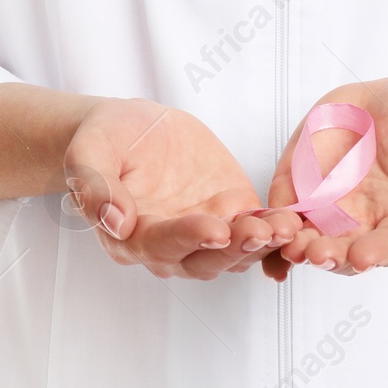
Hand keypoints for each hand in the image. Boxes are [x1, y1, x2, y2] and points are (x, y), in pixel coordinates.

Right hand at [65, 98, 302, 279]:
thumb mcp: (88, 152)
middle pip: (206, 258)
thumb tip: (114, 221)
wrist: (130, 129)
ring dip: (262, 243)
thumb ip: (95, 187)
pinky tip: (298, 227)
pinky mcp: (232, 212)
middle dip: (234, 247)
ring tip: (285, 228)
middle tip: (259, 231)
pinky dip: (278, 234)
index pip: (161, 244)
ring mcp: (205, 231)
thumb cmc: (105, 140)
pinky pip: (258, 229)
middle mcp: (171, 246)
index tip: (214, 228)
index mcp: (131, 237)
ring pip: (237, 251)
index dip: (188, 237)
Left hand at [265, 78, 387, 279]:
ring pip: (309, 236)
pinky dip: (270, 223)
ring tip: (286, 245)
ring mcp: (332, 205)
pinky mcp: (306, 184)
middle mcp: (365, 221)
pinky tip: (257, 230)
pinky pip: (285, 206)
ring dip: (295, 245)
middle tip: (315, 253)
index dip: (378, 253)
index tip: (363, 257)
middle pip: (344, 250)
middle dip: (329, 254)